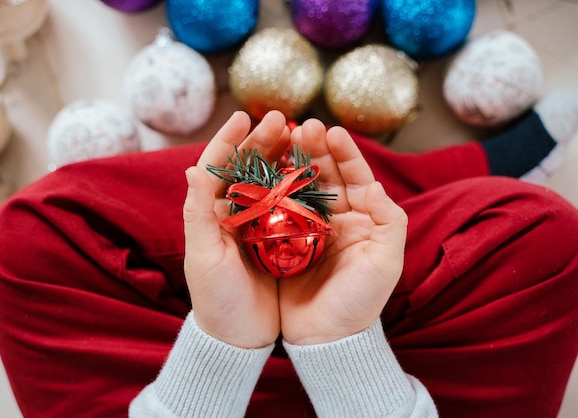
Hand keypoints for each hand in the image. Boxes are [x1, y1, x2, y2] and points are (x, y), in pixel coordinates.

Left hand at [183, 111, 288, 348]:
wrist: (238, 336)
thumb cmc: (216, 300)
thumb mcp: (203, 258)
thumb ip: (197, 214)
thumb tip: (192, 168)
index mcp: (208, 214)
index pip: (216, 167)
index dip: (228, 140)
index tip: (244, 116)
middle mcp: (230, 215)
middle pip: (245, 168)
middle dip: (261, 140)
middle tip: (282, 118)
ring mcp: (255, 226)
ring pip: (268, 181)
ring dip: (282, 157)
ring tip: (299, 136)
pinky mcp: (276, 239)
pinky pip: (287, 203)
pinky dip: (297, 184)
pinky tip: (311, 171)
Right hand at [279, 119, 407, 344]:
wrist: (327, 338)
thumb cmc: (360, 303)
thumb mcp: (385, 264)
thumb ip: (389, 222)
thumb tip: (376, 185)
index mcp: (363, 219)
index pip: (356, 177)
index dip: (345, 153)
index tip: (332, 131)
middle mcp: (336, 218)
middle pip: (326, 175)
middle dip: (315, 149)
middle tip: (301, 126)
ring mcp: (308, 228)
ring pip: (300, 186)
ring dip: (291, 162)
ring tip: (280, 139)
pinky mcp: (283, 241)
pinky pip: (277, 208)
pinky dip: (271, 188)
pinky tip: (261, 171)